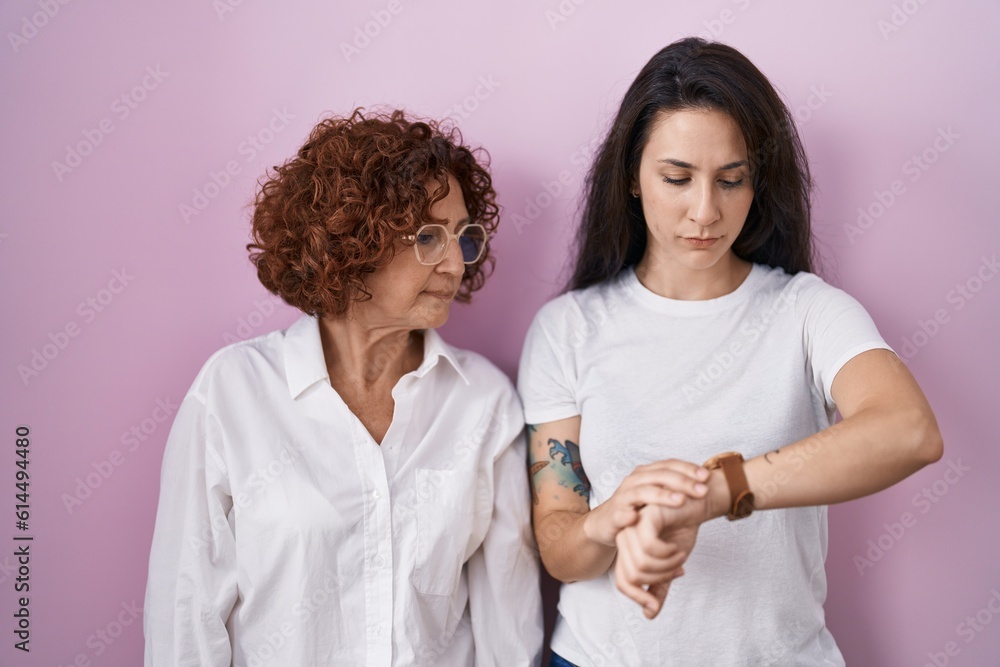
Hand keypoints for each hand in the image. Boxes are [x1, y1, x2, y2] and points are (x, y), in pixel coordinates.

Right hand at [582, 460, 708, 546]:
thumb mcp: (659, 494)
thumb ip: (678, 487)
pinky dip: (628, 514)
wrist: (608, 522)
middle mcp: (635, 480)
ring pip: (642, 491)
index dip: (688, 468)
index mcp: (647, 473)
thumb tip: (708, 481)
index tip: (707, 477)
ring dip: (662, 495)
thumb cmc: (639, 508)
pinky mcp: (614, 515)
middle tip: (702, 491)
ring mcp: (624, 497)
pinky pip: (621, 514)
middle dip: (683, 482)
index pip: (670, 464)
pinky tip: (638, 517)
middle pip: (660, 475)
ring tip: (681, 501)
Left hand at [614, 496, 708, 618]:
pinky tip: (678, 547)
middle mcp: (624, 537)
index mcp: (627, 548)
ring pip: (641, 565)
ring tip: (680, 554)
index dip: (642, 595)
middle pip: (633, 576)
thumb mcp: (670, 564)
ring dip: (667, 567)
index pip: (624, 583)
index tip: (667, 587)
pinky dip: (668, 555)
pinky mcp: (643, 517)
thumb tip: (649, 615)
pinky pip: (649, 548)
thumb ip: (659, 587)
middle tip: (679, 568)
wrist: (697, 502)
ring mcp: (631, 526)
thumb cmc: (682, 529)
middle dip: (661, 578)